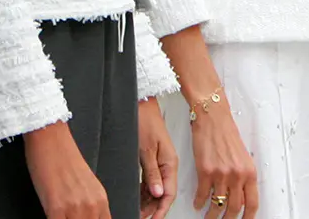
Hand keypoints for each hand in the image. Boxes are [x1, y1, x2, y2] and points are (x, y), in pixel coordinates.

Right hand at [24, 121, 110, 218]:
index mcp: (101, 200)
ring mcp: (74, 208)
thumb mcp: (85, 183)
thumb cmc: (63, 157)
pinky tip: (49, 216)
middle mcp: (91, 205)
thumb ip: (90, 204)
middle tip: (68, 217)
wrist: (50, 136)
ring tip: (58, 216)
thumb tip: (88, 216)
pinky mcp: (56, 208)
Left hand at [139, 97, 177, 218]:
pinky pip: (150, 180)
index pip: (169, 193)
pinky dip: (144, 191)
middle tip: (141, 218)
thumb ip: (152, 173)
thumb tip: (158, 194)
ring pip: (156, 189)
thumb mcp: (146, 149)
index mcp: (170, 163)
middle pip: (164, 194)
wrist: (141, 102)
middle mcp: (167, 164)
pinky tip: (137, 197)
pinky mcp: (152, 158)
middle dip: (153, 209)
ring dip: (148, 202)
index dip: (161, 210)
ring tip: (138, 211)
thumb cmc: (144, 120)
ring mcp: (160, 161)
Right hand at [189, 91, 256, 218]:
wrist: (212, 117)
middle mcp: (237, 175)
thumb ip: (243, 175)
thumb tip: (239, 195)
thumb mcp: (242, 156)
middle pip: (234, 208)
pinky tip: (198, 204)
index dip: (248, 217)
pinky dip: (199, 202)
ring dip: (212, 215)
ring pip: (217, 205)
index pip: (252, 203)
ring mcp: (221, 174)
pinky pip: (202, 195)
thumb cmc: (226, 132)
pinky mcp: (205, 171)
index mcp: (249, 171)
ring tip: (209, 217)